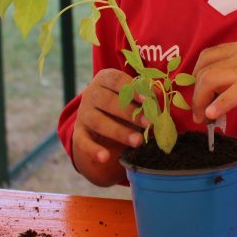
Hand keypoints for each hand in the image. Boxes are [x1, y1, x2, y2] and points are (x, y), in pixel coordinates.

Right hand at [72, 68, 147, 183]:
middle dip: (129, 113)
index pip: (116, 80)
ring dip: (119, 132)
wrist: (98, 119)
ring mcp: (83, 114)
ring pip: (98, 122)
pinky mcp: (79, 133)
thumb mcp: (131, 96)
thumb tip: (157, 94)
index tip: (148, 99)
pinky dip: (93, 150)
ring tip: (138, 141)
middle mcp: (91, 94)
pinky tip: (105, 157)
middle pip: (107, 101)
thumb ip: (143, 95)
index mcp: (104, 79)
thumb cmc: (122, 103)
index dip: (132, 89)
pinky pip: (83, 142)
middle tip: (149, 124)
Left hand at [190, 39, 236, 122]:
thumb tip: (236, 94)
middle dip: (195, 92)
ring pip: (211, 79)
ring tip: (204, 120)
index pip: (209, 56)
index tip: (198, 96)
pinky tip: (214, 117)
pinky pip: (232, 93)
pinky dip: (218, 105)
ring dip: (201, 102)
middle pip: (204, 68)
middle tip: (198, 113)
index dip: (197, 76)